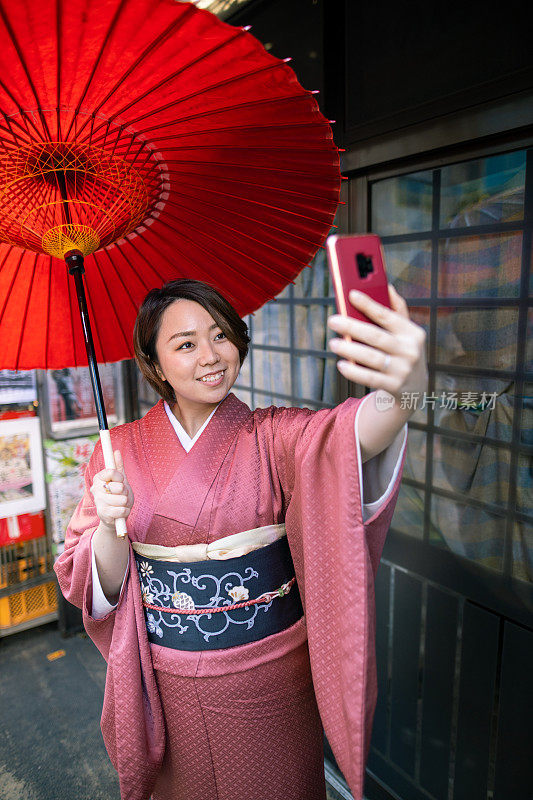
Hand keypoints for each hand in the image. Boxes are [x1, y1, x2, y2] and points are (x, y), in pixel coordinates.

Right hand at [90, 450, 133, 530]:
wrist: (114, 517)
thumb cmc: (118, 496)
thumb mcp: (120, 481)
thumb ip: (118, 467)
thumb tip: (116, 451)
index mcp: (98, 478)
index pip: (112, 472)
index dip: (120, 477)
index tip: (120, 481)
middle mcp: (96, 489)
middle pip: (119, 487)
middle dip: (125, 492)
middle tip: (121, 495)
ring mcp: (99, 502)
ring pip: (122, 499)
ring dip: (126, 502)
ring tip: (120, 504)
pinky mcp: (103, 514)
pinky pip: (122, 510)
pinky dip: (125, 511)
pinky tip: (120, 512)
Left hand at [327, 284, 427, 402]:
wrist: (414, 389)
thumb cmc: (403, 353)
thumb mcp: (407, 333)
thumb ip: (397, 311)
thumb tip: (387, 286)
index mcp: (412, 332)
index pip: (388, 316)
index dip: (369, 304)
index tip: (351, 294)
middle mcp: (410, 350)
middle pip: (376, 336)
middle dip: (352, 327)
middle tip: (333, 321)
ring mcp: (403, 370)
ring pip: (371, 358)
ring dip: (350, 350)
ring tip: (333, 343)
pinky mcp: (394, 386)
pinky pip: (370, 378)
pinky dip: (354, 371)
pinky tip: (341, 364)